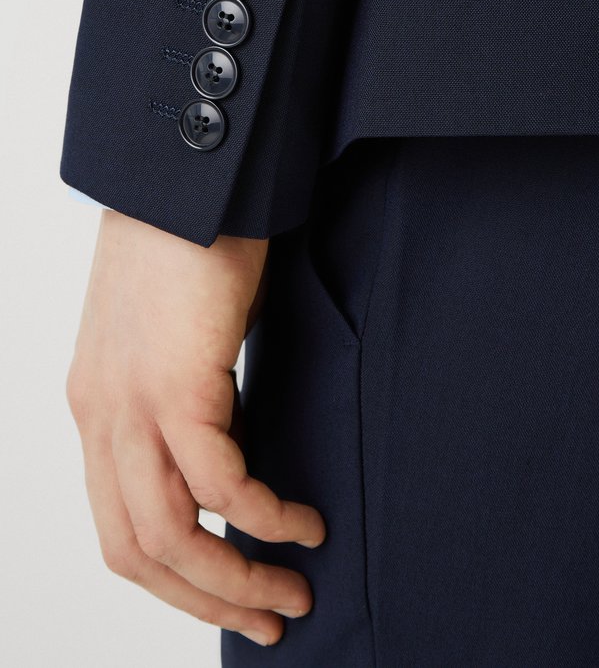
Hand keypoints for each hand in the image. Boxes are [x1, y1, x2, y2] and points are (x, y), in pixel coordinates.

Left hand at [66, 208, 325, 647]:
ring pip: (171, 536)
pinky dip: (264, 518)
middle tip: (271, 619)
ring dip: (235, 579)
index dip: (175, 578)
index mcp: (97, 405)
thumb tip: (238, 445)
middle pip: (137, 550)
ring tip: (293, 592)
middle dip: (206, 599)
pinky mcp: (173, 387)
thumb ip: (196, 396)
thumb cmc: (191, 242)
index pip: (119, 524)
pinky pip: (221, 485)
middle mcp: (100, 416)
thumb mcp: (182, 335)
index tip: (230, 593)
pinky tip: (302, 522)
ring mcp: (128, 405)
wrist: (184, 177)